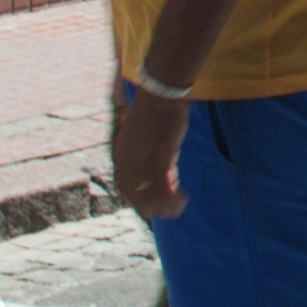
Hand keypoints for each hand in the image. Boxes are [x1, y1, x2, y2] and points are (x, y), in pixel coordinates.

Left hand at [111, 84, 189, 219]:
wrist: (160, 93)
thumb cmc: (157, 107)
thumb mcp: (145, 130)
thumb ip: (145, 147)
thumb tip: (156, 159)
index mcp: (122, 154)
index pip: (125, 185)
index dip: (138, 198)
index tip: (150, 206)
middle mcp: (127, 162)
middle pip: (137, 194)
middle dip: (152, 207)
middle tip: (168, 212)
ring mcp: (141, 162)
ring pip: (151, 196)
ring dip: (166, 206)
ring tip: (179, 208)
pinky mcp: (157, 161)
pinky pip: (165, 189)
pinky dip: (174, 198)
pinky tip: (184, 199)